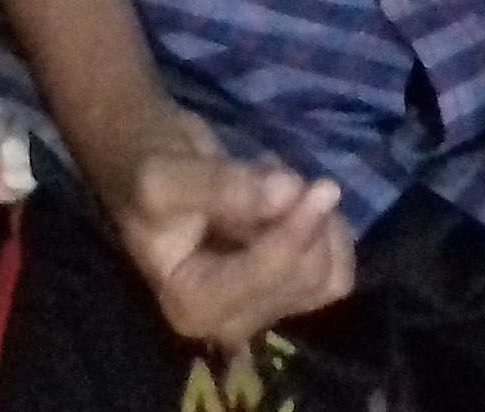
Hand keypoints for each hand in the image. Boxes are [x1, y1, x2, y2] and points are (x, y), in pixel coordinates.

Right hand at [75, 97, 353, 347]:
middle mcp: (227, 321)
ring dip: (319, 226)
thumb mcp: (167, 175)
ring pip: (327, 278)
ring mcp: (259, 309)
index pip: (266, 274)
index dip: (298, 229)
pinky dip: (326, 234)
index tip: (322, 183)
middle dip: (305, 222)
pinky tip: (294, 205)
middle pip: (304, 279)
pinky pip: (336, 272)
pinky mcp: (284, 292)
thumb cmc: (147, 170)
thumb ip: (222, 187)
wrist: (147, 163)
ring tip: (279, 189)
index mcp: (192, 304)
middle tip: (279, 174)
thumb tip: (287, 192)